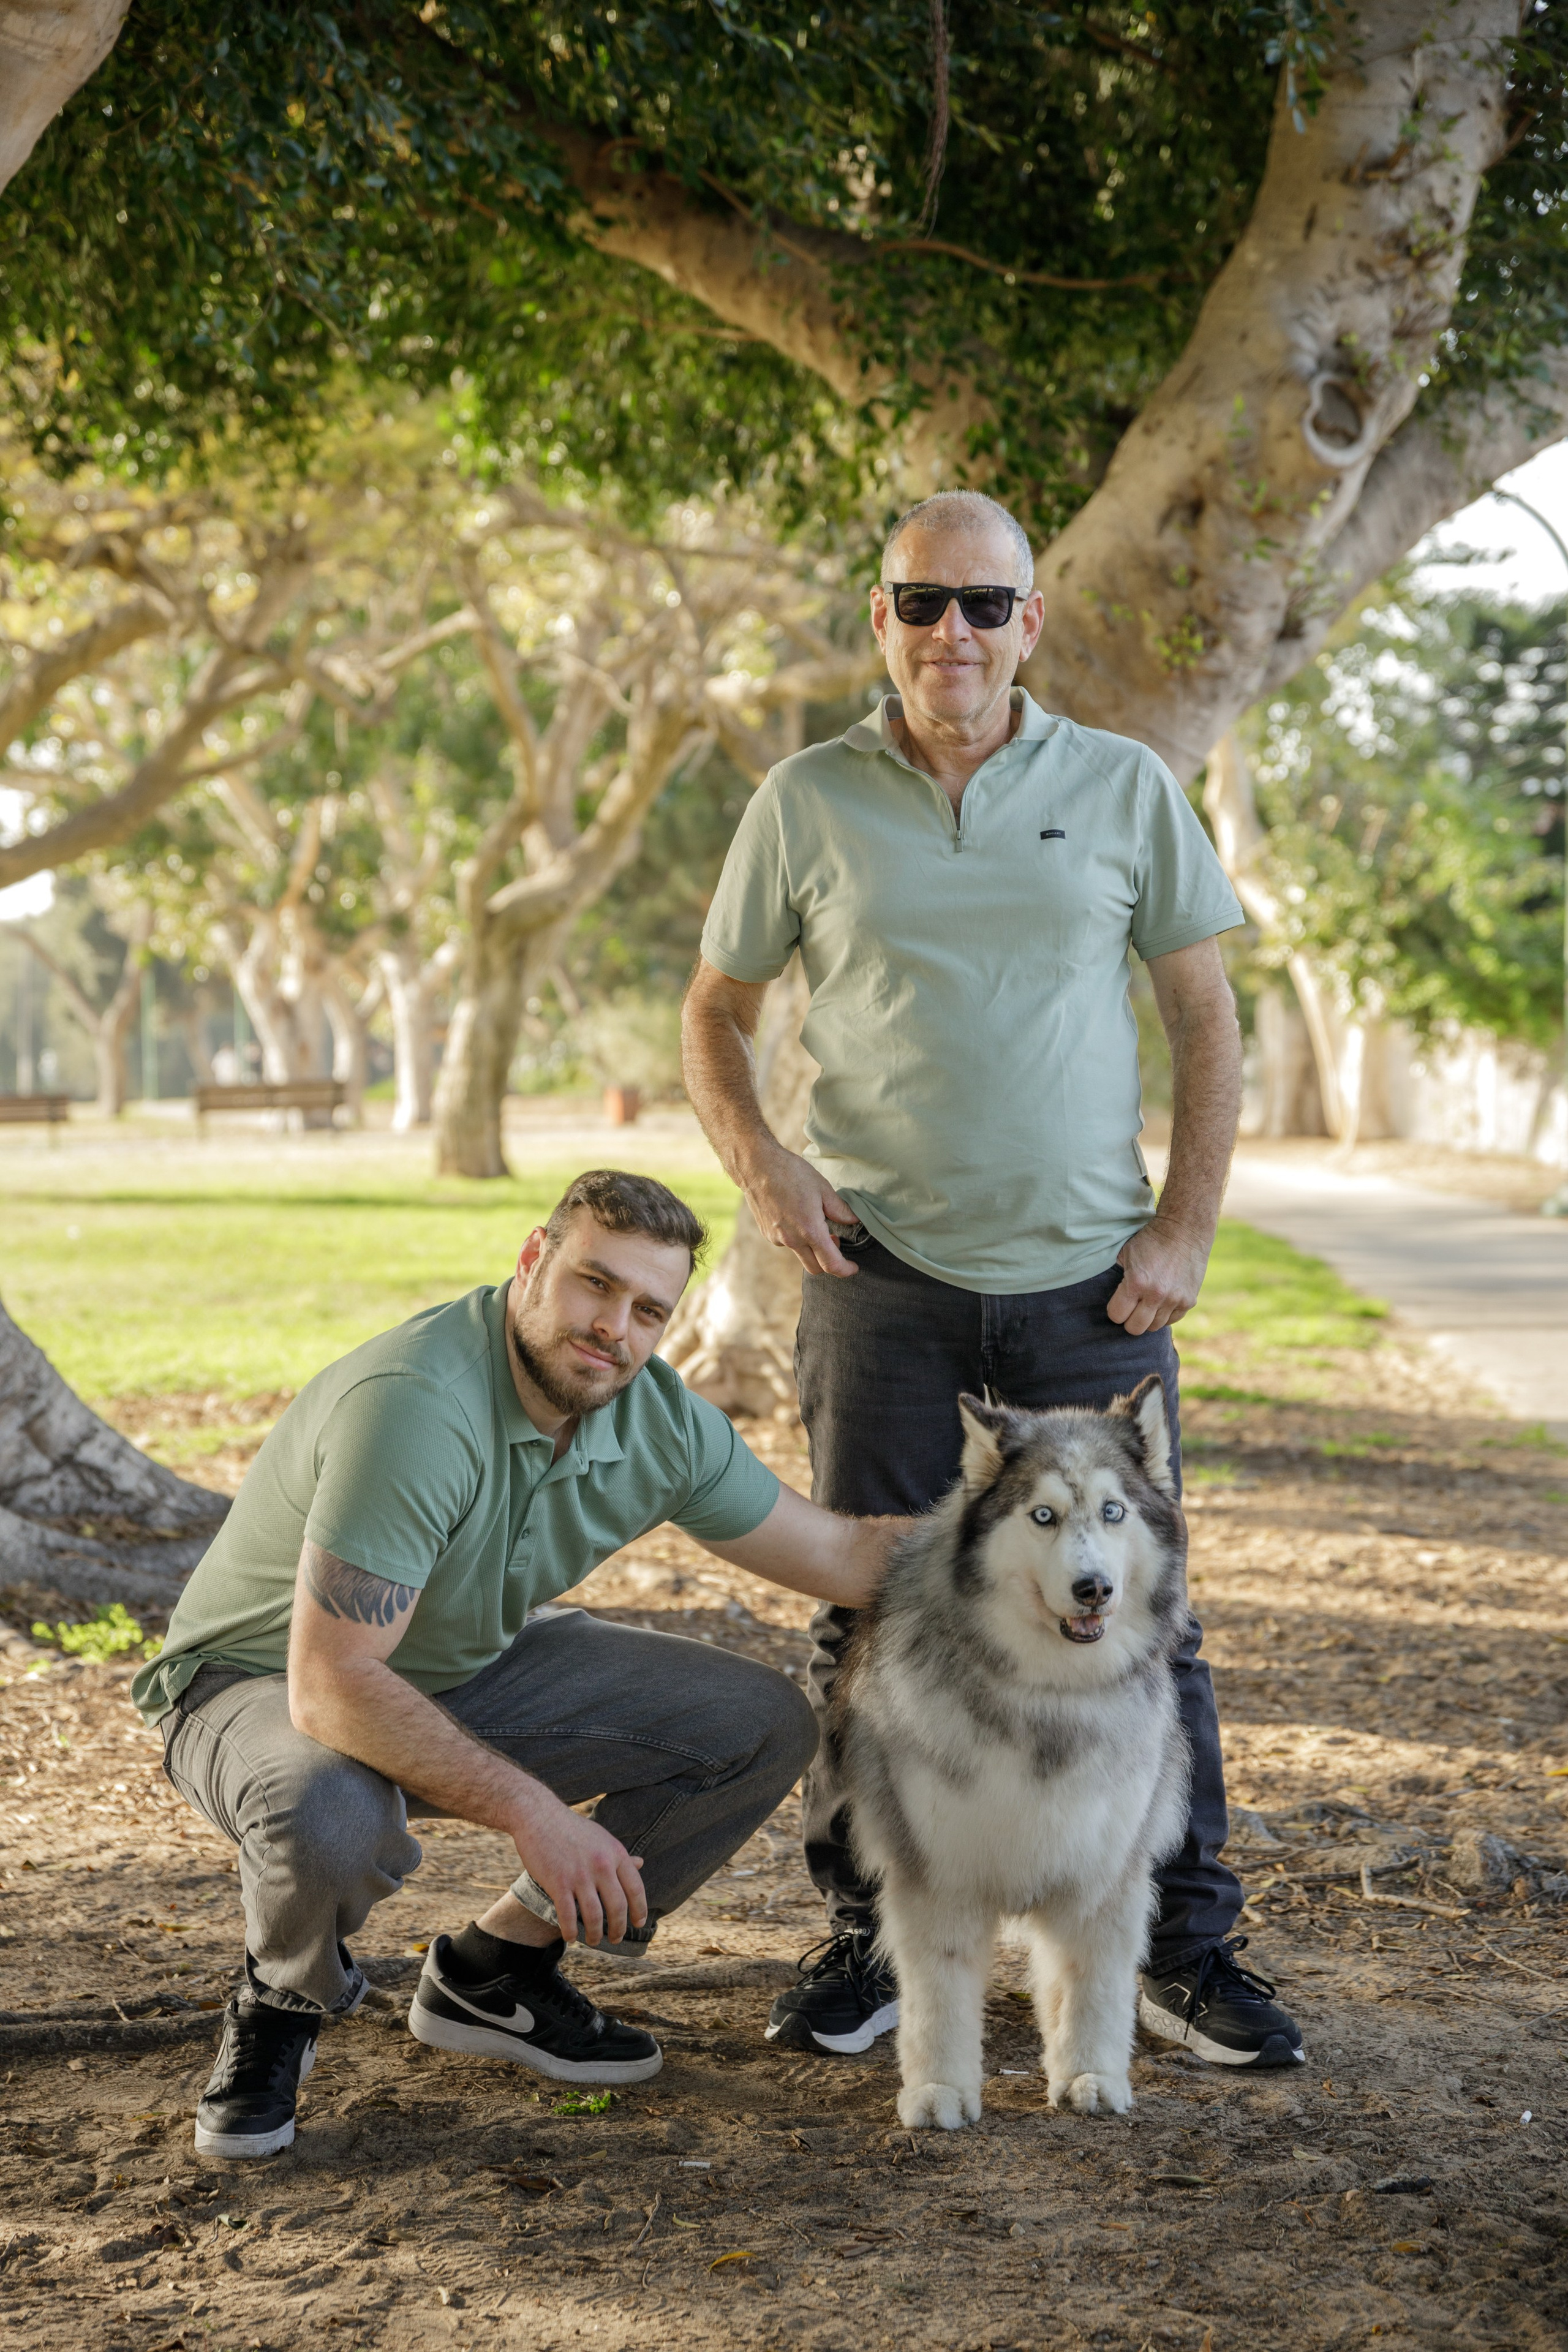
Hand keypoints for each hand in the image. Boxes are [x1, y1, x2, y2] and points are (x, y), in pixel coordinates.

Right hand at [512, 1787, 647, 1946]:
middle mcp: (602, 1865)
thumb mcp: (602, 1838)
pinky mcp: (558, 1883)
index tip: (638, 1923)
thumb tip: (641, 1863)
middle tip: (616, 1938)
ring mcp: (580, 1875)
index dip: (639, 1910)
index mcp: (616, 1853)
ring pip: (594, 1917)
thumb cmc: (572, 1828)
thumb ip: (619, 1855)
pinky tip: (570, 1937)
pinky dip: (570, 1931)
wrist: (539, 1815)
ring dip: (595, 1935)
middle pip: (617, 1907)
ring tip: (593, 1940)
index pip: (636, 1888)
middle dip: (618, 1929)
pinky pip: (568, 1916)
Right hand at [743, 1143, 859, 1277]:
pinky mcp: (767, 1234)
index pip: (831, 1264)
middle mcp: (792, 1240)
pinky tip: (796, 1217)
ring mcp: (777, 1238)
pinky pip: (787, 1243)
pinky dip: (797, 1238)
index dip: (845, 1270)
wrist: (757, 1166)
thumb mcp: (823, 1188)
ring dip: (812, 1247)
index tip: (853, 1267)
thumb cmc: (790, 1173)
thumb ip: (840, 1209)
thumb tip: (854, 1221)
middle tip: (836, 1240)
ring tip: (814, 1221)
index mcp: (810, 1230)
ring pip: (800, 1254)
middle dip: (829, 1262)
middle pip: (815, 1268)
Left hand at [1107, 1218, 1210, 1335]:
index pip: (1117, 1315)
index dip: (1115, 1310)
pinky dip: (1165, 1314)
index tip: (1118, 1302)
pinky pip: (1172, 1320)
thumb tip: (1111, 1296)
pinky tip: (1161, 1302)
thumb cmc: (1150, 1239)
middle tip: (1130, 1308)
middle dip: (1129, 1320)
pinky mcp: (1189, 1301)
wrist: (1184, 1229)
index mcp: (1137, 1282)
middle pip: (1135, 1328)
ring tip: (1146, 1304)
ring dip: (1148, 1318)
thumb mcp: (1126, 1253)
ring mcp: (1175, 1299)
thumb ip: (1118, 1276)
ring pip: (1154, 1327)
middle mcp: (1156, 1294)